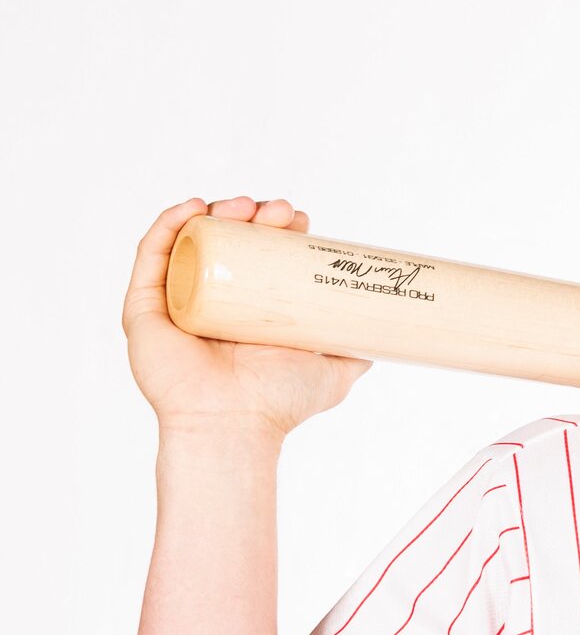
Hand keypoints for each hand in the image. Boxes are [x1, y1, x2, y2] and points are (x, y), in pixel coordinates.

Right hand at [122, 196, 372, 437]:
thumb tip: (381, 334)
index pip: (259, 254)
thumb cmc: (279, 404)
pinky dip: (167, 225)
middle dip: (252, 215)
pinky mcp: (143, 311)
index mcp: (248, 309)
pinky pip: (150, 256)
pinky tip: (192, 207)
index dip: (277, 230)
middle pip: (227, 241)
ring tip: (245, 207)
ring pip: (191, 241)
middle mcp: (211, 301)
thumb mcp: (333, 371)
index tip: (299, 220)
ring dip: (216, 212)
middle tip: (279, 212)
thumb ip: (355, 350)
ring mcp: (176, 302)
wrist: (237, 427)